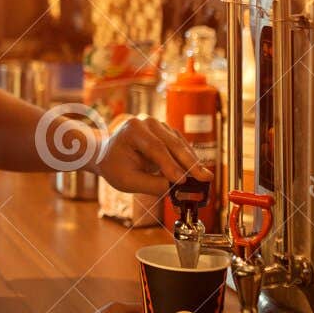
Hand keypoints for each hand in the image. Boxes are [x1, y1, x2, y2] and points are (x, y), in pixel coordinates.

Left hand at [93, 114, 211, 195]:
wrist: (108, 154)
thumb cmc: (114, 166)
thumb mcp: (127, 180)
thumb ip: (151, 185)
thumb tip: (177, 190)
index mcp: (133, 129)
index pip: (155, 148)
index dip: (171, 165)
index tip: (183, 181)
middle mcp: (147, 122)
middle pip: (172, 144)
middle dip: (190, 164)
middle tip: (205, 178)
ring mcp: (159, 125)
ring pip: (180, 145)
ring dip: (193, 162)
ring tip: (205, 178)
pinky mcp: (168, 133)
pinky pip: (182, 146)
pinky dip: (190, 160)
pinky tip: (197, 172)